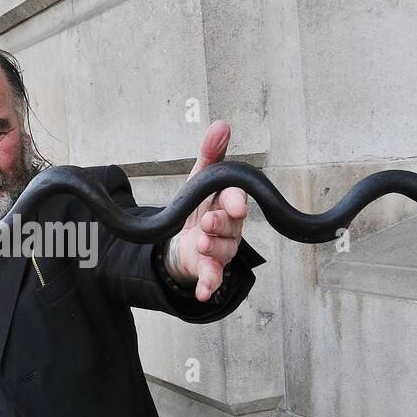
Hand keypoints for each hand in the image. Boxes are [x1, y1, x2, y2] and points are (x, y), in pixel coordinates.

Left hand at [165, 120, 248, 301]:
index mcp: (227, 204)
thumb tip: (221, 125)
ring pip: (223, 251)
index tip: (233, 203)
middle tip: (208, 223)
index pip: (235, 200)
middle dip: (221, 224)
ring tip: (201, 244)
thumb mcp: (200, 179)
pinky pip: (213, 279)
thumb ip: (211, 154)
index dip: (235, 202)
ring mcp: (220, 250)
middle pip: (231, 226)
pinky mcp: (209, 269)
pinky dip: (209, 285)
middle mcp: (229, 228)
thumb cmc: (197, 207)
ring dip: (213, 249)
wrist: (181, 241)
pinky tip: (203, 291)